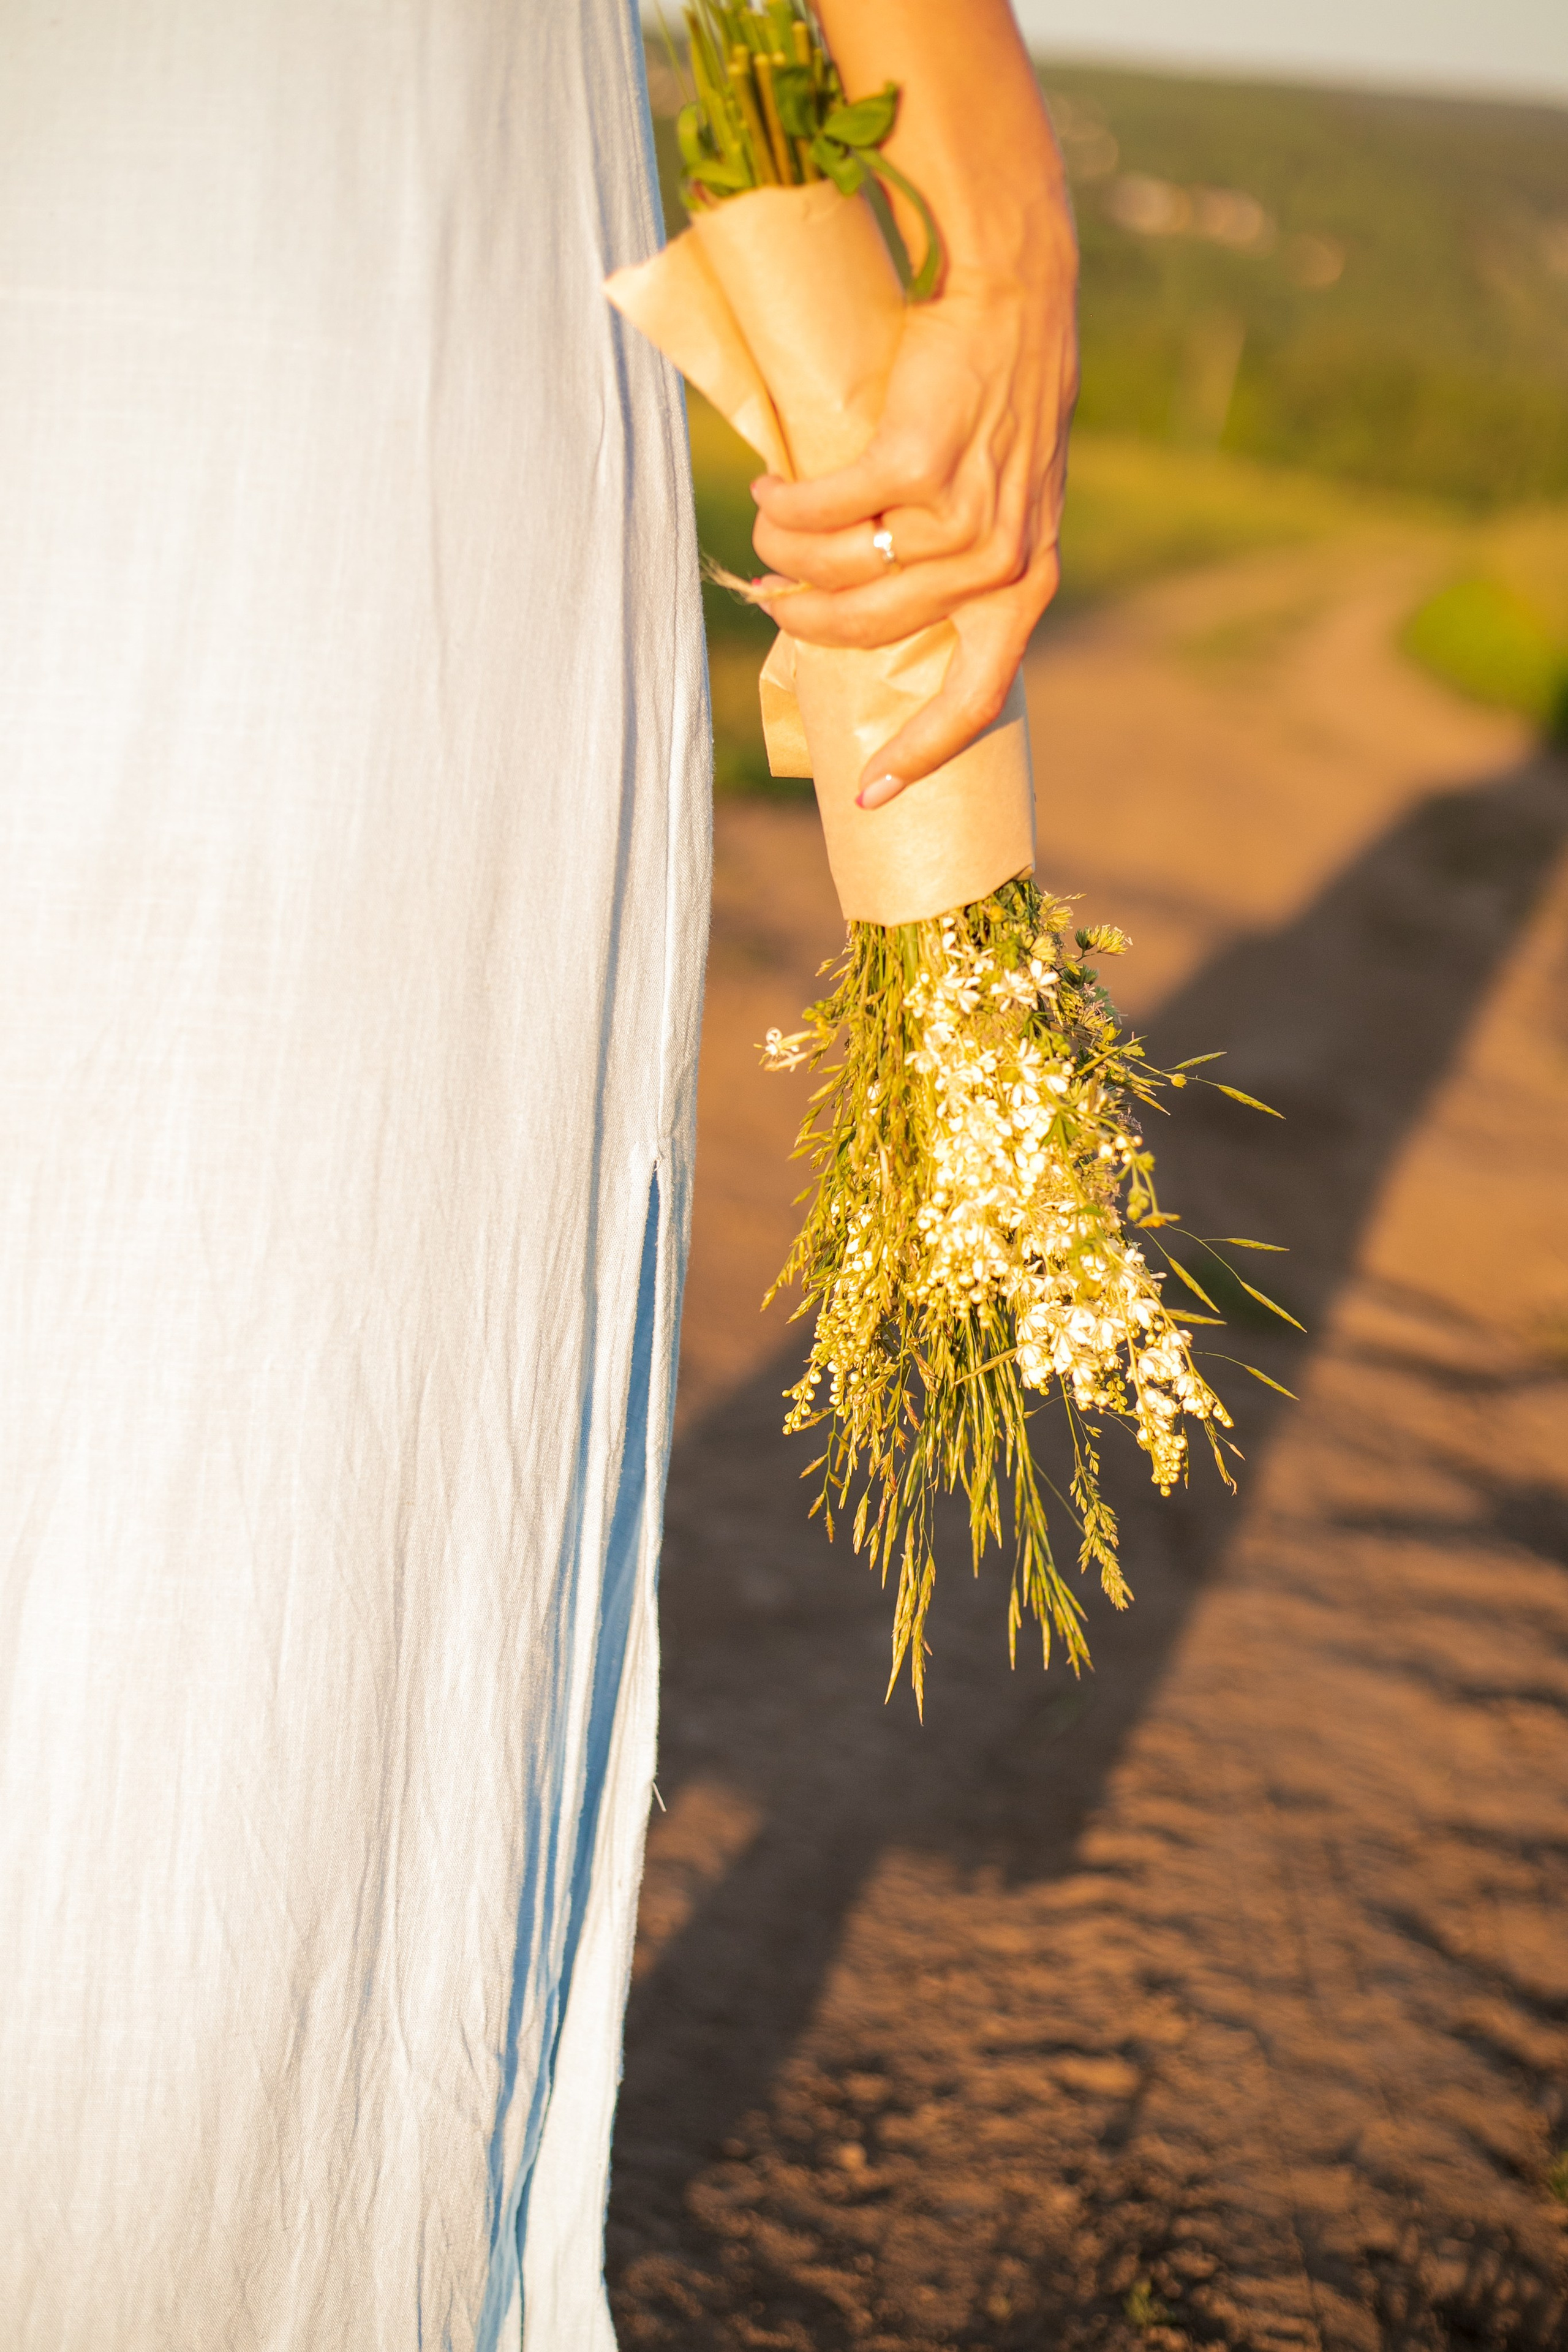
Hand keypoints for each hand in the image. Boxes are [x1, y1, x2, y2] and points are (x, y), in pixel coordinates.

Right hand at [751, 242, 1076, 804]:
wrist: (1015, 302)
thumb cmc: (1002, 402)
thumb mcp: (1009, 502)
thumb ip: (969, 564)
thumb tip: (879, 616)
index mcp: (1026, 588)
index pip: (974, 699)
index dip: (918, 753)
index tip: (870, 795)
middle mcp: (997, 563)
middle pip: (867, 632)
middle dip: (803, 618)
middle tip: (776, 595)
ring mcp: (958, 517)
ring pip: (834, 568)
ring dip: (782, 553)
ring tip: (769, 527)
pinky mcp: (915, 464)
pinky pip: (820, 508)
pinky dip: (783, 504)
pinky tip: (772, 489)